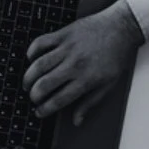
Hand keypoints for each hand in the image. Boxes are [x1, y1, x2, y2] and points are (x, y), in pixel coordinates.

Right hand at [23, 0, 141, 124]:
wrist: (121, 27)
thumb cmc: (116, 56)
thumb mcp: (108, 84)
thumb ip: (90, 103)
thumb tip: (77, 121)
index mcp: (85, 80)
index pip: (58, 100)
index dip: (45, 109)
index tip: (39, 112)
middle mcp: (74, 65)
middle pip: (44, 84)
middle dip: (33, 96)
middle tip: (32, 98)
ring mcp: (67, 48)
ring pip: (38, 65)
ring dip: (28, 77)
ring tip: (27, 83)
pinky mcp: (63, 34)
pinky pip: (40, 43)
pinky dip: (32, 52)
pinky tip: (31, 59)